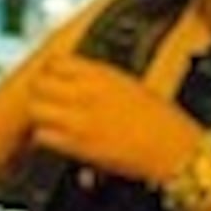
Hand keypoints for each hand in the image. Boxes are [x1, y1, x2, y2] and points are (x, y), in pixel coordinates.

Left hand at [24, 55, 203, 184]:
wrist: (174, 149)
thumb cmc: (160, 119)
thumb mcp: (129, 84)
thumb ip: (98, 79)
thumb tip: (73, 79)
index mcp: (102, 74)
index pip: (56, 62)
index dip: (49, 70)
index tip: (51, 77)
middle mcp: (87, 93)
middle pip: (38, 84)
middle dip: (39, 91)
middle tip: (45, 100)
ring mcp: (80, 120)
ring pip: (36, 109)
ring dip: (39, 114)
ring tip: (50, 119)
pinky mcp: (78, 145)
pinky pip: (43, 136)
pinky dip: (45, 136)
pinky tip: (56, 138)